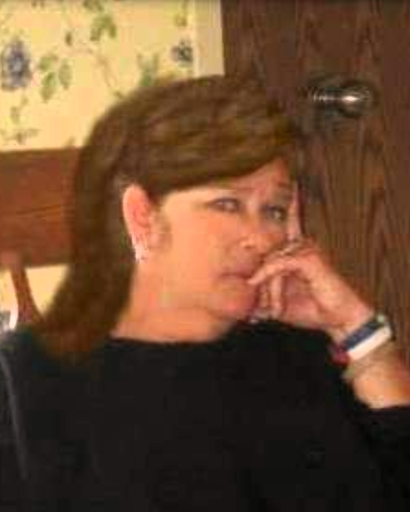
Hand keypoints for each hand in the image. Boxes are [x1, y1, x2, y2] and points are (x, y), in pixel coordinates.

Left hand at [247, 185, 374, 343]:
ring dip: (268, 290)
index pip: (291, 223)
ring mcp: (307, 250)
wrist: (338, 321)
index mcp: (296, 252)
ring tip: (274, 311)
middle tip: (260, 312)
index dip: (292, 204)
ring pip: (271, 263)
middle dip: (260, 285)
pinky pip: (278, 264)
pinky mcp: (310, 259)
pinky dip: (269, 278)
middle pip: (266, 256)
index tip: (294, 182)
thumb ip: (263, 293)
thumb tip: (244, 293)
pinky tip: (269, 294)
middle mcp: (301, 246)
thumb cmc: (311, 309)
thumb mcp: (280, 301)